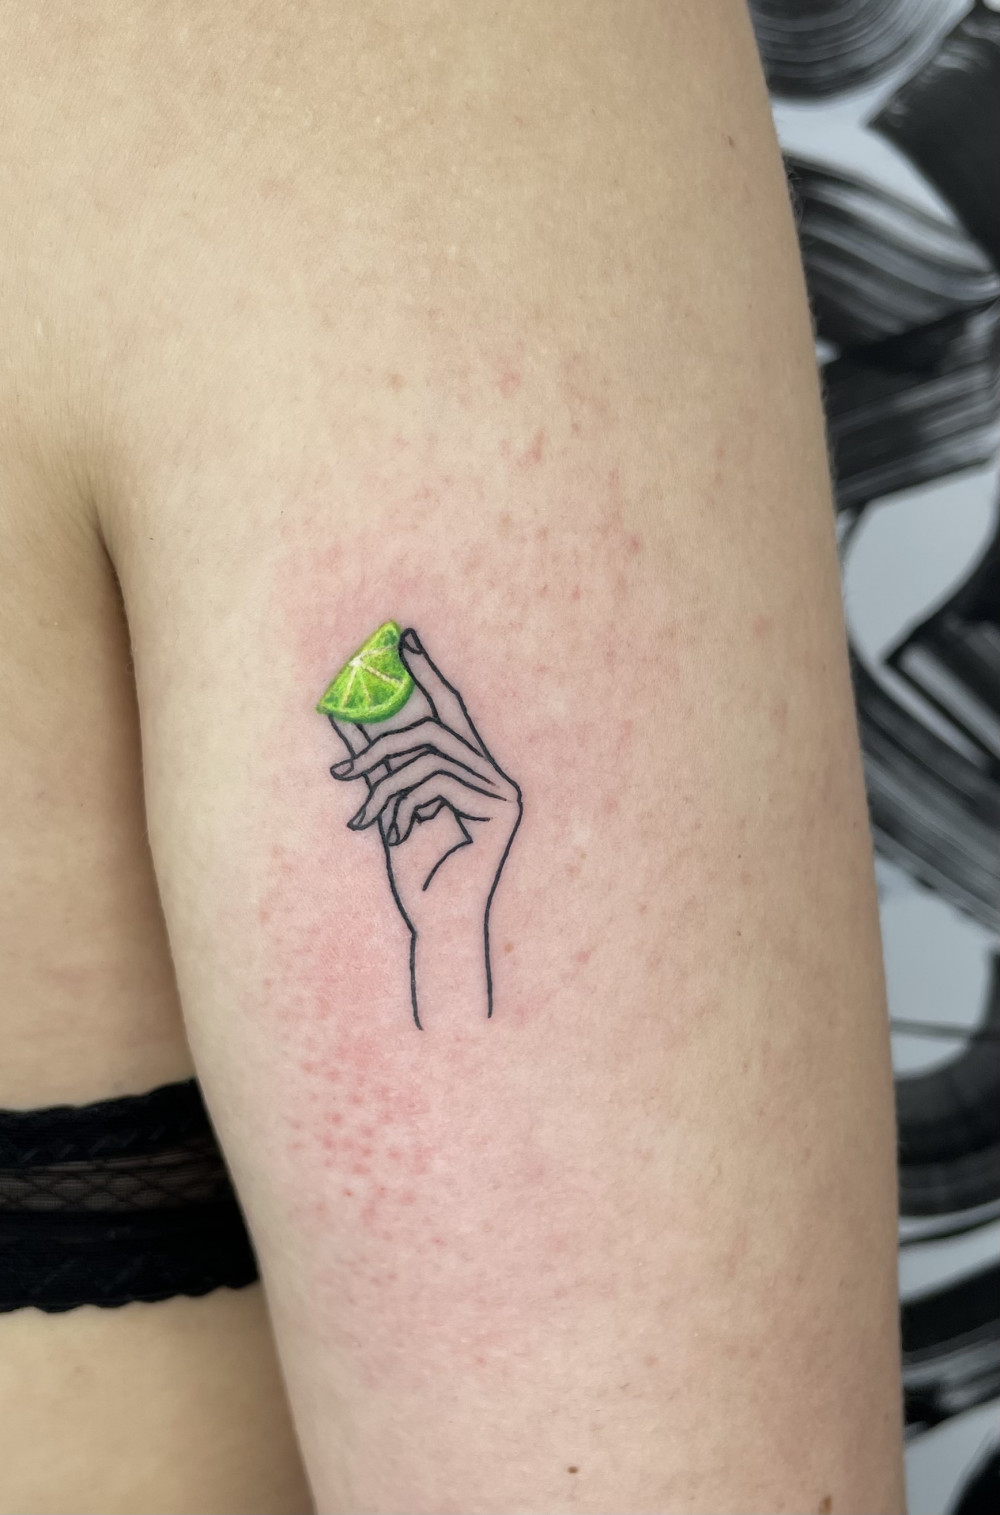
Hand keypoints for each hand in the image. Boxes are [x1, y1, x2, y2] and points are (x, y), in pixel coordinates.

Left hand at [329, 629, 521, 1024]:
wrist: (437, 931)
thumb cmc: (414, 880)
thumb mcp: (384, 808)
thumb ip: (375, 762)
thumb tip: (346, 714)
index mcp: (475, 774)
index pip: (449, 711)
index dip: (427, 672)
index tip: (399, 638)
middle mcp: (497, 776)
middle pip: (439, 722)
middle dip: (388, 723)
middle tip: (342, 729)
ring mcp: (504, 791)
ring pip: (430, 749)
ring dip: (383, 777)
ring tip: (359, 814)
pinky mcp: (501, 808)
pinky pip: (437, 777)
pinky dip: (402, 799)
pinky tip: (392, 833)